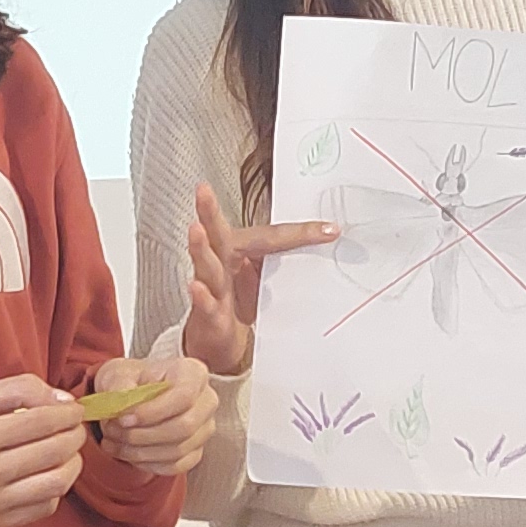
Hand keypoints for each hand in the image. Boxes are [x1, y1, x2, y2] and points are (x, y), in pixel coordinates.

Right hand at [0, 377, 85, 526]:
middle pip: (52, 451)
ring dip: (73, 463)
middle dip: (74, 435)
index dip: (66, 413)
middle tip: (75, 427)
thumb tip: (64, 401)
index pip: (39, 420)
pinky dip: (56, 488)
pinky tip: (48, 473)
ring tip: (69, 451)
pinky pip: (44, 507)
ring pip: (56, 483)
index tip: (73, 409)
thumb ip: (18, 390)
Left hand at [86, 354, 216, 476]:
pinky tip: (127, 453)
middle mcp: (206, 401)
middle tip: (112, 431)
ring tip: (113, 441)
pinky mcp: (196, 451)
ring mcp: (204, 429)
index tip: (123, 419)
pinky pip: (175, 466)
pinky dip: (147, 464)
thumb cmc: (131, 381)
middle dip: (142, 435)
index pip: (184, 396)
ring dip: (139, 452)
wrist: (134, 397)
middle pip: (184, 427)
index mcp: (193, 373)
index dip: (153, 412)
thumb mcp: (118, 374)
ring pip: (178, 450)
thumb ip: (119, 386)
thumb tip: (122, 407)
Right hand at [181, 181, 336, 377]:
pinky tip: (195, 286)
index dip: (301, 234)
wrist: (218, 336)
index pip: (271, 237)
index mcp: (239, 250)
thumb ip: (284, 266)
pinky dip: (199, 296)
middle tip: (203, 190)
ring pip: (205, 264)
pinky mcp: (206, 313)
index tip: (330, 230)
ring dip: (199, 247)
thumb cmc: (239, 300)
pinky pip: (203, 303)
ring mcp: (210, 285)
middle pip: (215, 233)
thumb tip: (322, 254)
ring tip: (195, 229)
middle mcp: (221, 262)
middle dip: (208, 210)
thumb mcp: (266, 280)